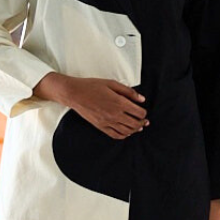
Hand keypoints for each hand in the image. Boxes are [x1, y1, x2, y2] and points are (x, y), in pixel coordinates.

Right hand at [33, 73, 148, 138]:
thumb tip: (141, 99)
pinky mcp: (101, 126)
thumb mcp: (112, 83)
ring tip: (137, 127)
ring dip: (134, 130)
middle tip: (144, 121)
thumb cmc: (92, 86)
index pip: (139, 113)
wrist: (75, 93)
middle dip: (142, 123)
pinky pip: (115, 135)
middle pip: (135, 124)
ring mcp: (107, 122)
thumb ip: (128, 92)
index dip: (143, 113)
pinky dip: (123, 135)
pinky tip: (126, 132)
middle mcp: (115, 114)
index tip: (142, 111)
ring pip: (127, 131)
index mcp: (119, 103)